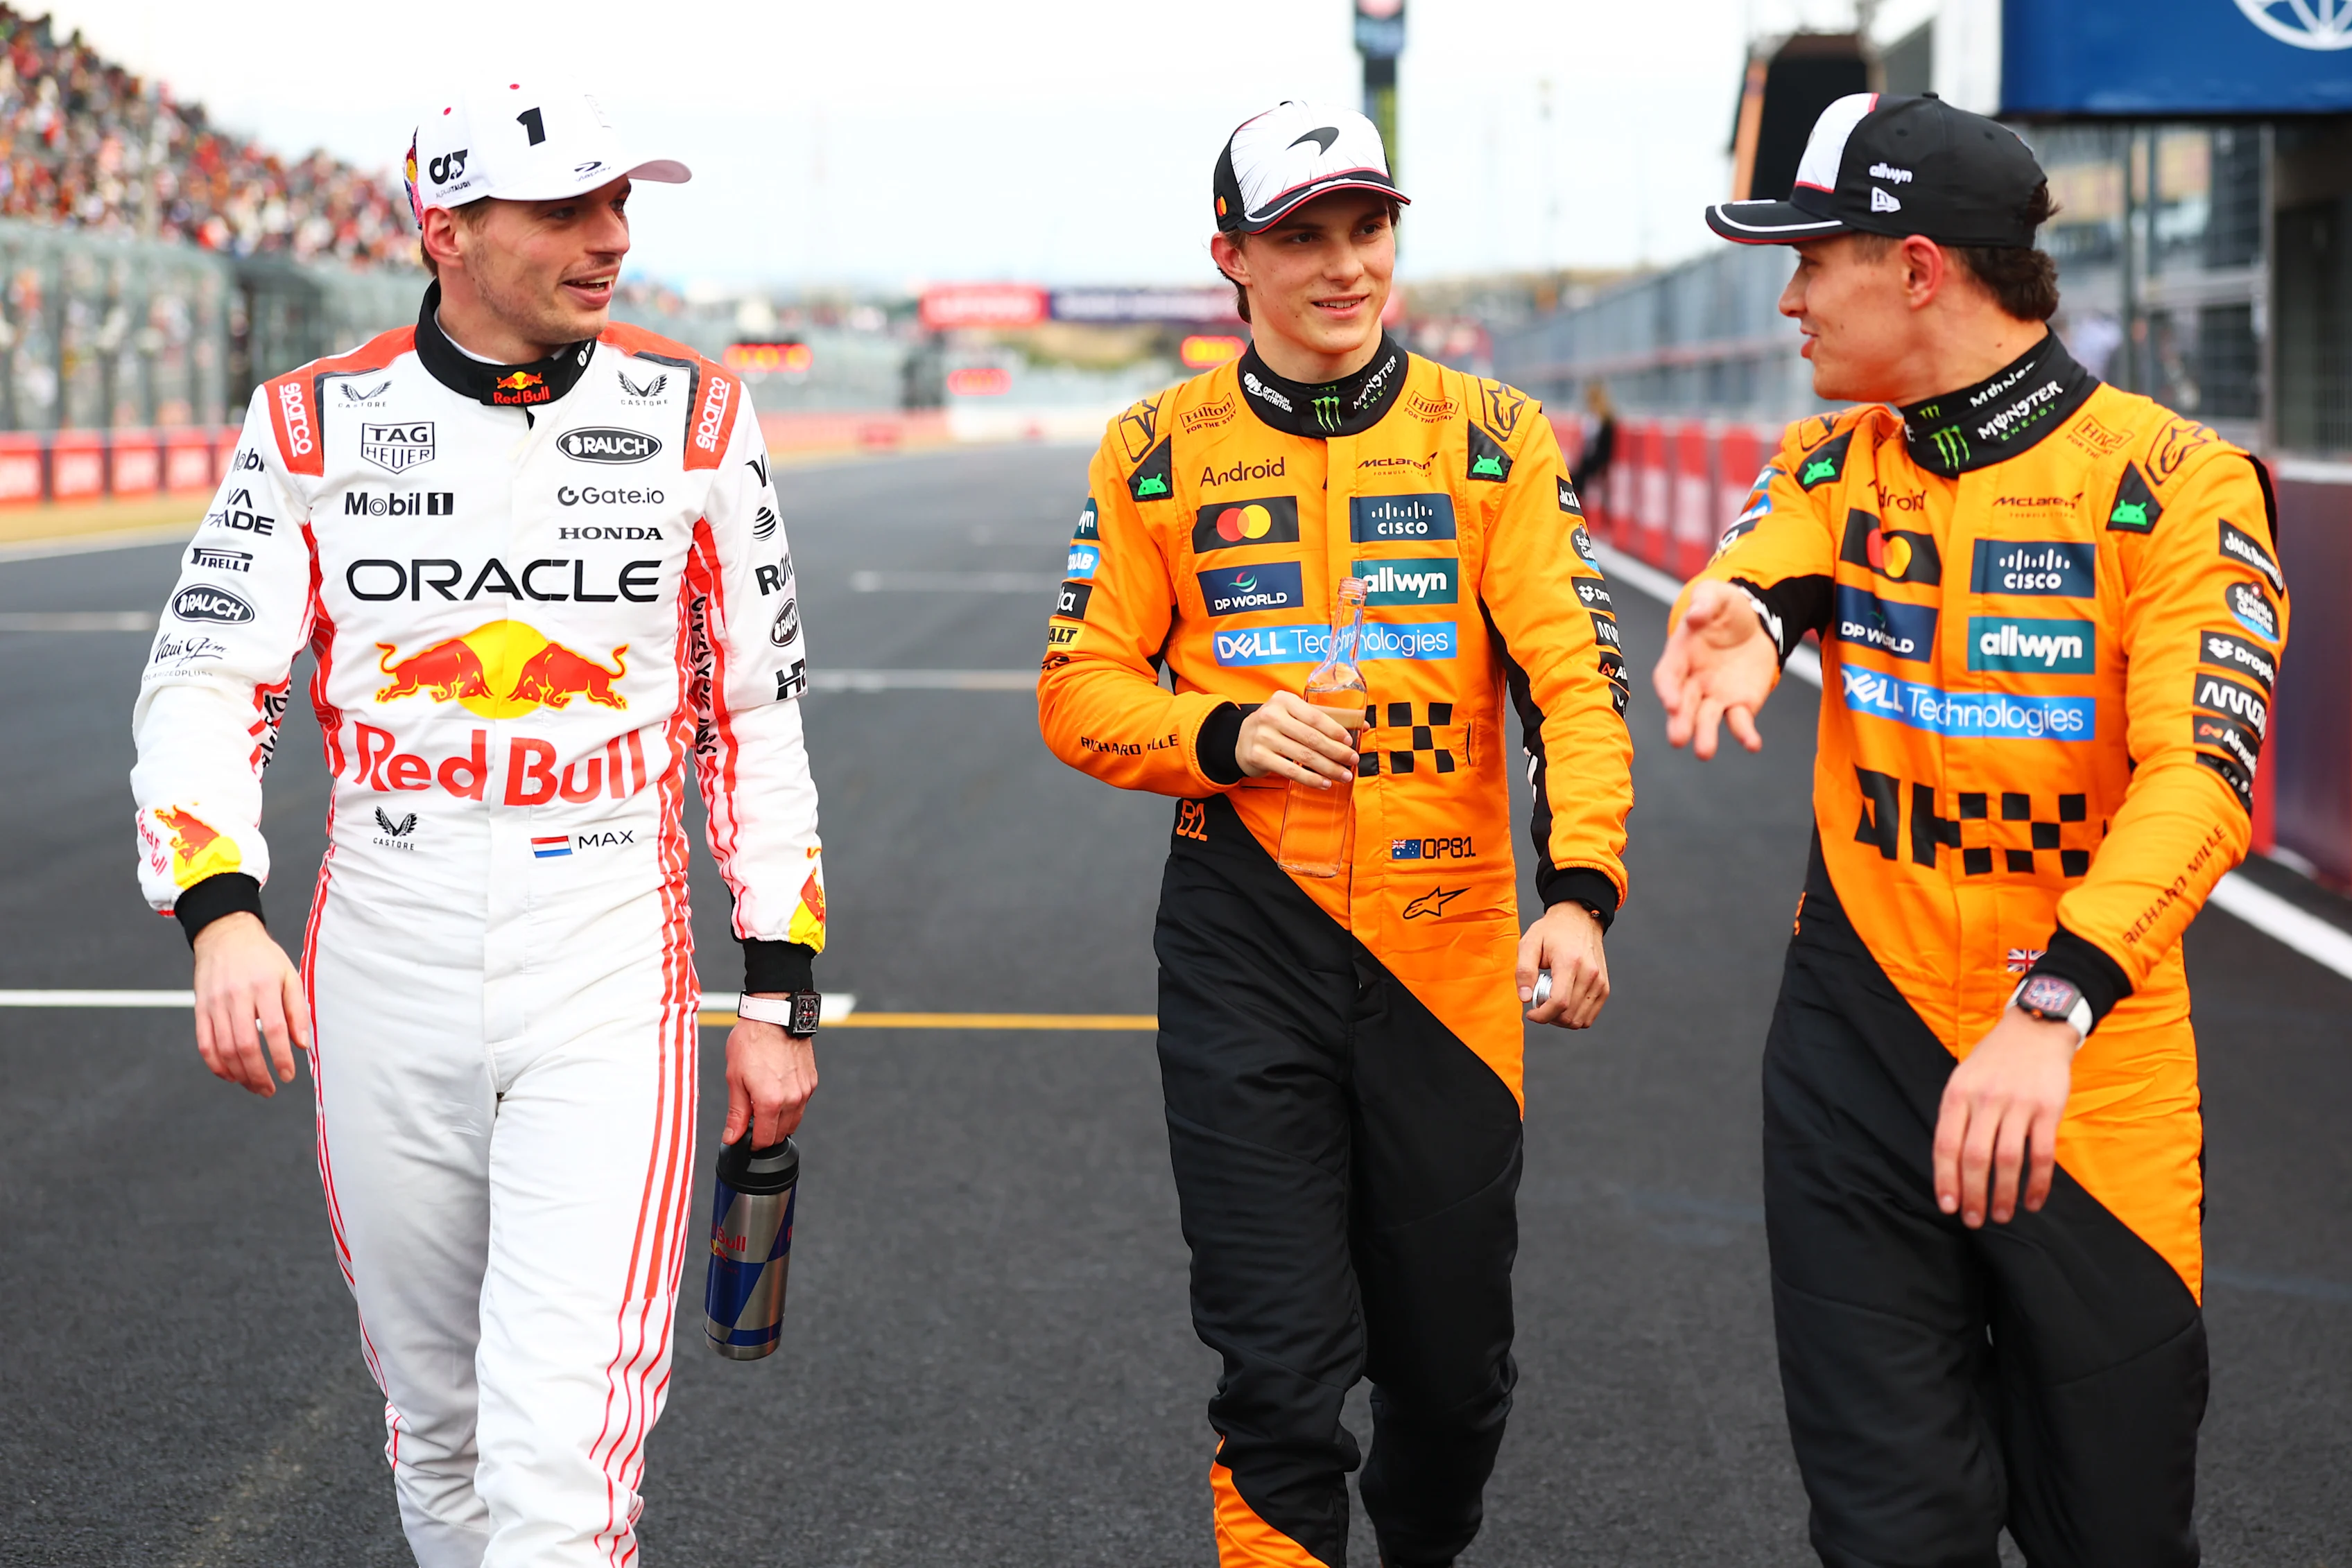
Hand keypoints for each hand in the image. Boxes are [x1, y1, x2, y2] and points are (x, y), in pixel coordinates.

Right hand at [190, 912, 307, 1096]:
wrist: (225, 935)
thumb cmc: (263, 958)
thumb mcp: (289, 975)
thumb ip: (297, 1010)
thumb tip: (302, 1044)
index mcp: (263, 986)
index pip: (273, 1030)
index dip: (280, 1057)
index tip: (289, 1076)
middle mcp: (236, 996)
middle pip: (244, 1045)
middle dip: (258, 1074)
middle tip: (270, 1090)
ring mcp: (214, 1004)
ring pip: (223, 1049)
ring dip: (239, 1074)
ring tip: (254, 1086)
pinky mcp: (200, 1008)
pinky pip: (204, 1043)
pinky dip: (215, 1065)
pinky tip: (230, 1075)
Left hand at [724, 1001, 817, 1147]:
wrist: (774, 1015)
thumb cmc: (752, 1041)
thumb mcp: (735, 1078)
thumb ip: (736, 1112)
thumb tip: (732, 1138)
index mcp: (770, 1102)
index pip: (765, 1139)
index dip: (752, 1144)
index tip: (745, 1139)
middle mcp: (792, 1099)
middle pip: (781, 1134)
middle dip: (766, 1134)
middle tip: (752, 1120)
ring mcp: (805, 1090)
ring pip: (794, 1121)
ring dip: (779, 1121)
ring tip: (763, 1105)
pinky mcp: (811, 1080)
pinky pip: (802, 1104)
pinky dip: (790, 1106)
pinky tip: (777, 1092)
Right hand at [1235, 691, 1366, 788]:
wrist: (1242, 739)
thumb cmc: (1276, 725)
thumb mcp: (1294, 714)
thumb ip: (1325, 718)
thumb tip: (1363, 725)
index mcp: (1284, 700)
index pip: (1315, 717)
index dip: (1335, 731)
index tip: (1350, 742)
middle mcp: (1271, 715)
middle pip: (1312, 738)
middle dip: (1336, 752)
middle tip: (1352, 761)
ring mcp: (1263, 736)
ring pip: (1303, 756)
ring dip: (1328, 768)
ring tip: (1343, 775)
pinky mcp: (1258, 756)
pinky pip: (1290, 770)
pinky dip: (1310, 779)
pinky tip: (1323, 783)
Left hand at [1516, 901, 1609, 1028]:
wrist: (1579, 919)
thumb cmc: (1553, 931)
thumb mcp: (1529, 944)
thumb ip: (1524, 971)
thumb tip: (1525, 998)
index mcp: (1570, 962)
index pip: (1559, 1002)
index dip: (1542, 1015)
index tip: (1531, 1013)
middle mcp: (1590, 973)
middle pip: (1569, 1015)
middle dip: (1549, 1016)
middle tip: (1540, 1000)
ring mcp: (1600, 982)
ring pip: (1579, 1020)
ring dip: (1561, 1018)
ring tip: (1552, 999)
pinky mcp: (1604, 988)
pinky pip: (1589, 1017)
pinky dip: (1574, 1017)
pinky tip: (1564, 1002)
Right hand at [1654, 579, 1779, 759]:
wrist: (1755, 623)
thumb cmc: (1726, 608)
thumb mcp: (1716, 596)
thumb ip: (1704, 603)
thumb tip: (1696, 616)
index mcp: (1680, 656)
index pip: (1668, 676)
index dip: (1667, 690)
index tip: (1671, 704)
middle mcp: (1692, 682)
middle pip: (1683, 705)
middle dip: (1680, 722)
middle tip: (1678, 740)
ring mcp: (1715, 696)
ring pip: (1706, 719)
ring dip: (1705, 736)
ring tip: (1704, 752)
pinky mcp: (1740, 704)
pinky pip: (1740, 722)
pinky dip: (1745, 734)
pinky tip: (1752, 744)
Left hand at [1932, 1008, 2078, 1227]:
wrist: (2035, 1029)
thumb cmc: (1993, 1061)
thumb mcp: (1963, 1079)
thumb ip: (1956, 1117)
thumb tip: (1949, 1166)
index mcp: (1957, 1094)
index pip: (1945, 1144)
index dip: (1945, 1180)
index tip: (1947, 1206)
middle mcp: (1985, 1099)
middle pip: (1974, 1157)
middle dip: (1973, 1195)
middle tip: (1974, 1220)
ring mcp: (2018, 1104)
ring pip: (2008, 1159)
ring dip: (2004, 1193)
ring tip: (2001, 1215)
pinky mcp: (2048, 1108)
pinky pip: (2042, 1154)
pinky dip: (2038, 1183)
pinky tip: (2033, 1201)